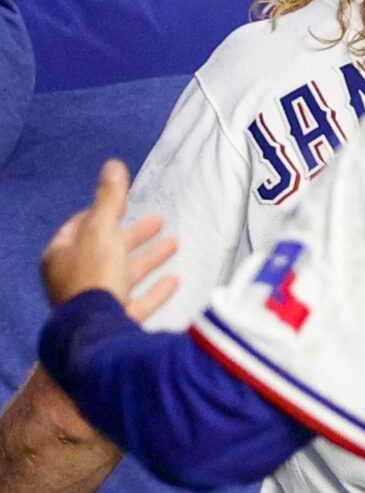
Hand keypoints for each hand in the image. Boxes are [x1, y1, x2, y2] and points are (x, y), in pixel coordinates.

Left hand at [41, 161, 178, 316]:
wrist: (98, 328)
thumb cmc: (94, 275)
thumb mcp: (102, 232)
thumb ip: (110, 201)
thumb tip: (113, 164)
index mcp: (61, 256)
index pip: (79, 227)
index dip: (102, 213)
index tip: (125, 204)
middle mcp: (74, 279)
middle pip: (106, 250)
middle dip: (133, 235)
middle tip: (158, 220)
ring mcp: (95, 301)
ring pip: (124, 274)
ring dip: (149, 259)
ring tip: (174, 243)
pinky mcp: (115, 319)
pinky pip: (137, 301)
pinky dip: (155, 289)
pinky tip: (175, 280)